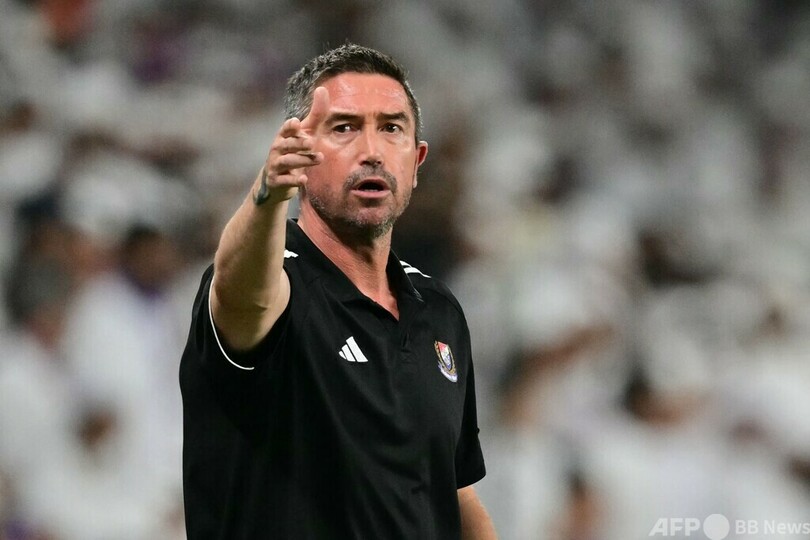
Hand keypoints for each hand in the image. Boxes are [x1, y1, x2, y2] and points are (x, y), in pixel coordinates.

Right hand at [254, 87, 329, 203]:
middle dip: (299, 143)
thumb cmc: (294, 152)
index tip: (296, 123)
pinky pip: (284, 180)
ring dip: (303, 160)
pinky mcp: (276, 180)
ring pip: (287, 161)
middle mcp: (278, 149)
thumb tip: (322, 89)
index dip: (290, 126)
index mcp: (284, 136)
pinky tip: (303, 179)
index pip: (285, 129)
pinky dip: (293, 180)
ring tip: (319, 158)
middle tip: (312, 142)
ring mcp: (276, 165)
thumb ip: (315, 115)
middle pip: (287, 145)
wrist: (277, 181)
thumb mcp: (306, 133)